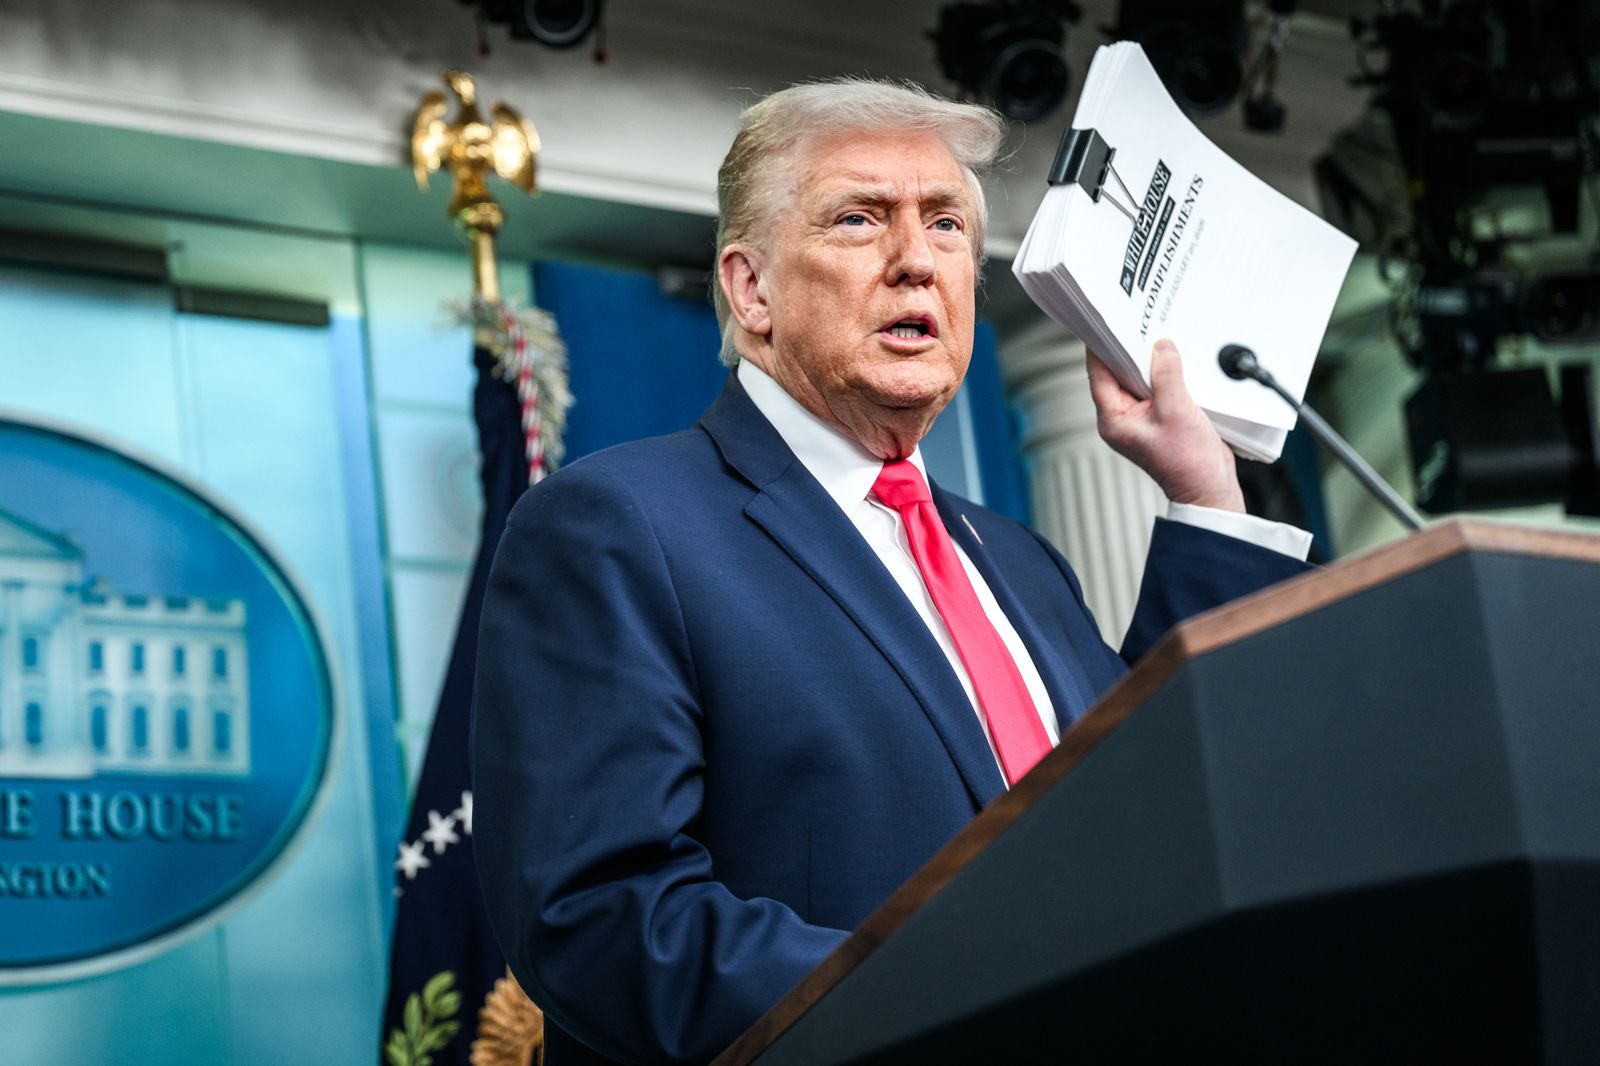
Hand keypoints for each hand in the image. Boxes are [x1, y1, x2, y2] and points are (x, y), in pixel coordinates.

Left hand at [1086, 338, 1245, 512]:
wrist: (1210, 488)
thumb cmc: (1188, 463)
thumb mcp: (1177, 411)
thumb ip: (1167, 375)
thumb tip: (1162, 347)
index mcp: (1114, 419)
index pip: (1099, 373)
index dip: (1101, 346)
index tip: (1107, 321)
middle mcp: (1123, 417)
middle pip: (1119, 372)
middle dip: (1130, 349)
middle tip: (1140, 321)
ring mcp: (1142, 416)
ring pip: (1140, 378)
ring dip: (1151, 360)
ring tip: (1161, 336)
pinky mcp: (1161, 415)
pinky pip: (1158, 386)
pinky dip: (1166, 372)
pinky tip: (1178, 359)